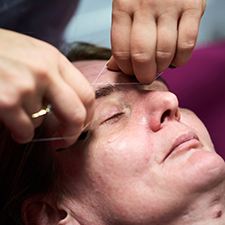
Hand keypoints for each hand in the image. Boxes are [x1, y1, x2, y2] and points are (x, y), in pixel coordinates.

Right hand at [0, 29, 94, 148]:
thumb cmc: (0, 52)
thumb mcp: (34, 54)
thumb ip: (55, 76)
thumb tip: (72, 105)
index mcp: (54, 59)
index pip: (87, 93)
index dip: (88, 115)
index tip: (82, 125)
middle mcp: (44, 71)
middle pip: (77, 113)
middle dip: (73, 132)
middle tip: (66, 140)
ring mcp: (25, 85)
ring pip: (42, 123)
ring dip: (32, 124)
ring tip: (19, 113)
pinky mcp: (6, 101)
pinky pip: (25, 131)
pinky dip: (21, 133)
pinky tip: (11, 124)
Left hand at [109, 0, 205, 82]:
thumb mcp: (125, 11)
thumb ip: (121, 40)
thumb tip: (113, 67)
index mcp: (123, 7)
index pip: (121, 51)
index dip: (126, 69)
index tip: (131, 72)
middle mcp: (145, 5)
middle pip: (142, 55)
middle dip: (144, 75)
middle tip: (146, 77)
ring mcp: (170, 5)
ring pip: (165, 52)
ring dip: (162, 66)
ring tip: (160, 64)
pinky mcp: (192, 6)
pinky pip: (187, 44)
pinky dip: (181, 59)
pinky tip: (175, 58)